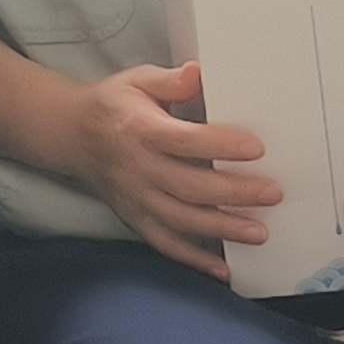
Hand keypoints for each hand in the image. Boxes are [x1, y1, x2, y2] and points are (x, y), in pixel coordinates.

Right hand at [56, 59, 277, 278]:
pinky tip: (223, 269)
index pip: (185, 141)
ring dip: (221, 228)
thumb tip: (198, 75)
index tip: (256, 149)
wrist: (72, 135)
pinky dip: (194, 259)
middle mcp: (138, 169)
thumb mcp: (137, 81)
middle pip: (190, 186)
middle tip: (272, 193)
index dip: (220, 145)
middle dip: (234, 193)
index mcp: (141, 130)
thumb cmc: (113, 105)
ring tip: (258, 232)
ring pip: (181, 220)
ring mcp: (136, 198)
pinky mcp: (135, 219)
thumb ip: (169, 80)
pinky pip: (165, 243)